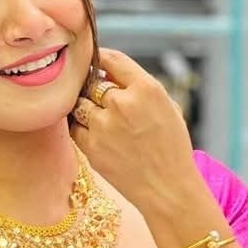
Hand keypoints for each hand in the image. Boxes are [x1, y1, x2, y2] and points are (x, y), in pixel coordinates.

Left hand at [70, 49, 198, 210]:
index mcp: (147, 89)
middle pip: (92, 83)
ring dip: (87, 109)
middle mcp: (123, 103)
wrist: (167, 189)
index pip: (111, 59)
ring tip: (103, 122)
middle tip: (102, 101)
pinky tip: (97, 136)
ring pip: (80, 104)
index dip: (100, 60)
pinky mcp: (90, 147)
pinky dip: (82, 128)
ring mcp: (103, 126)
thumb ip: (140, 87)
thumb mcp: (168, 107)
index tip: (96, 64)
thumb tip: (109, 73)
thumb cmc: (171, 148)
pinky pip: (75, 127)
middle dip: (95, 90)